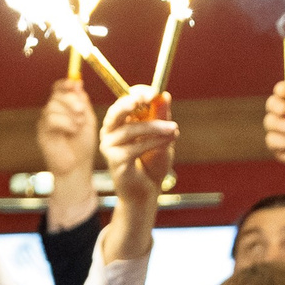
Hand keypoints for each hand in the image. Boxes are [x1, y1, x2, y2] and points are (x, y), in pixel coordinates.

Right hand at [38, 79, 100, 231]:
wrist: (76, 168)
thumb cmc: (83, 145)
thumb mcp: (87, 120)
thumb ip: (82, 102)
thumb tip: (77, 83)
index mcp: (63, 107)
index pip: (59, 87)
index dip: (66, 83)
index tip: (76, 84)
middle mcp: (52, 112)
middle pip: (55, 94)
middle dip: (70, 99)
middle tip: (82, 110)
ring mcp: (45, 122)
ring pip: (53, 106)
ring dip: (69, 113)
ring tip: (80, 124)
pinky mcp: (42, 133)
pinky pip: (50, 119)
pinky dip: (64, 123)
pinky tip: (73, 130)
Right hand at [99, 88, 176, 207]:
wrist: (147, 191)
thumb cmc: (152, 163)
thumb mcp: (162, 136)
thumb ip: (162, 117)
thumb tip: (164, 96)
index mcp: (121, 121)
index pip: (125, 100)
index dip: (139, 94)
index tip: (155, 93)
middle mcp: (111, 131)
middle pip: (116, 111)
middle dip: (131, 102)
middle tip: (148, 98)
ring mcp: (110, 146)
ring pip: (130, 130)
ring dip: (154, 128)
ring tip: (173, 129)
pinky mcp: (115, 161)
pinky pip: (134, 147)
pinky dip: (153, 143)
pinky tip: (167, 141)